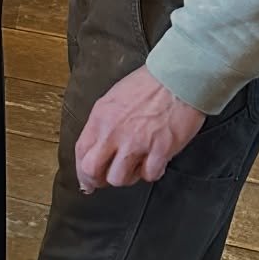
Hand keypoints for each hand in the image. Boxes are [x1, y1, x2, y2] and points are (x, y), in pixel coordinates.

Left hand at [74, 66, 204, 191]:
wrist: (177, 79)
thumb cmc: (148, 85)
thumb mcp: (113, 99)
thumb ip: (103, 124)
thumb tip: (97, 147)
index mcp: (101, 118)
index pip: (81, 152)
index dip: (82, 171)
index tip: (87, 180)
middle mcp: (114, 132)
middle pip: (92, 170)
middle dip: (98, 180)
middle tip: (107, 180)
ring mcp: (137, 143)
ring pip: (119, 178)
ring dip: (127, 177)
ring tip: (135, 167)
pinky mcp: (160, 150)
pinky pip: (149, 175)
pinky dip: (151, 173)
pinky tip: (154, 162)